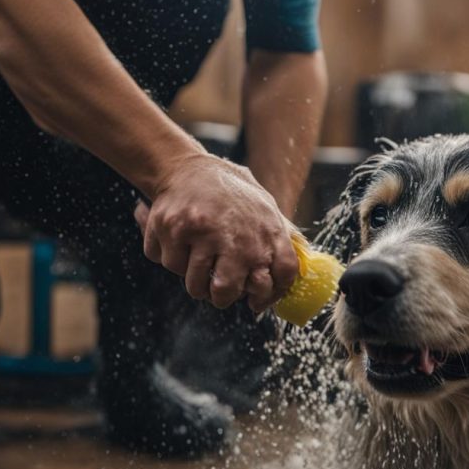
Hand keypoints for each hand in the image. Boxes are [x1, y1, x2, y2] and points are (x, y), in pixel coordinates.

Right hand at [134, 153, 298, 311]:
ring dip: (193, 279)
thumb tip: (298, 271)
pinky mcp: (172, 229)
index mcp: (266, 230)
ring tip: (197, 258)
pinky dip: (171, 257)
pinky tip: (178, 239)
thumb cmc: (229, 192)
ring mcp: (202, 232)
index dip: (268, 297)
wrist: (186, 166)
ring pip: (194, 285)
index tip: (255, 302)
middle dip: (219, 296)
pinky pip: (170, 265)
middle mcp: (237, 234)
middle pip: (227, 292)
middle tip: (215, 286)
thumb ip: (281, 238)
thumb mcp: (264, 207)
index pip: (281, 277)